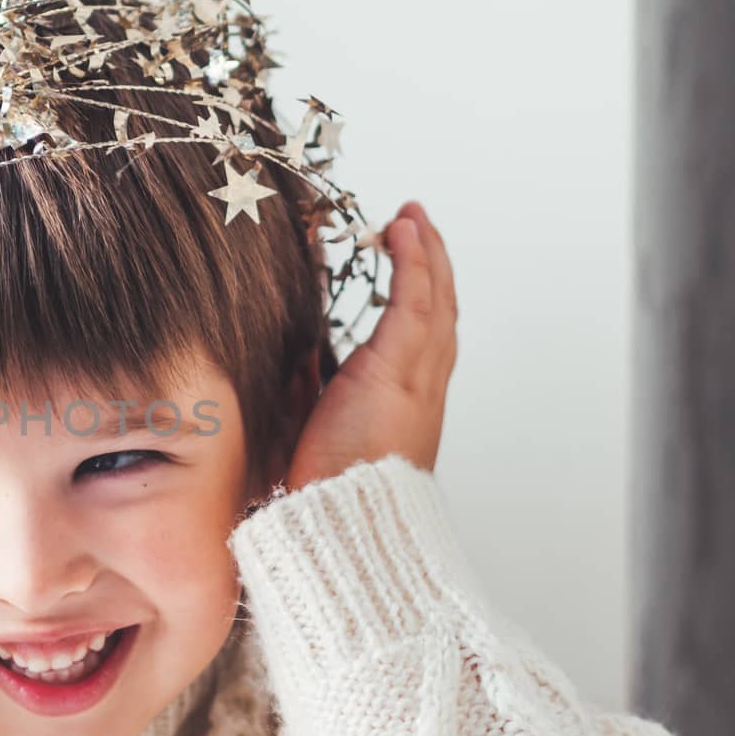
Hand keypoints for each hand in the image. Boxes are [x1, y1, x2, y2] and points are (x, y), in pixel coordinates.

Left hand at [284, 201, 457, 491]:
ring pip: (434, 300)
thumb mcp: (314, 425)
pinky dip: (413, 260)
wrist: (341, 518)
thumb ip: (312, 385)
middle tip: (416, 227)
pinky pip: (414, 300)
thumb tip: (294, 357)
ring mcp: (416, 376)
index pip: (422, 338)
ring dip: (426, 252)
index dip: (420, 297)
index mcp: (405, 404)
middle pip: (440, 312)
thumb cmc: (325, 488)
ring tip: (411, 218)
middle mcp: (422, 387)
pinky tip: (402, 229)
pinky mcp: (399, 368)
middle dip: (432, 266)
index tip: (407, 264)